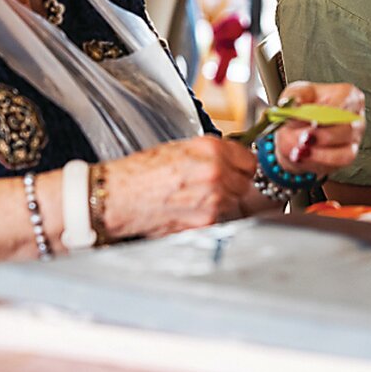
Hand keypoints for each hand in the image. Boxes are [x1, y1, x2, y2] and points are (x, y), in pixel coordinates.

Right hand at [99, 135, 256, 238]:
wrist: (120, 196)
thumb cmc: (140, 172)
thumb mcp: (179, 148)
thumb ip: (210, 153)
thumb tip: (229, 159)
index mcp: (210, 150)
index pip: (250, 160)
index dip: (241, 164)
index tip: (237, 167)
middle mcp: (215, 174)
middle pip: (245, 183)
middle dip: (233, 183)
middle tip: (213, 183)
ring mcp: (213, 201)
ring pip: (233, 202)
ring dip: (222, 200)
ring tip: (195, 196)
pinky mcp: (205, 224)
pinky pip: (219, 218)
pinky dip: (210, 216)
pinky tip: (189, 208)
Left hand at [271, 80, 364, 177]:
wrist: (298, 127)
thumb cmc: (303, 104)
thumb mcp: (295, 91)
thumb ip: (293, 96)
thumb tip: (290, 105)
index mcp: (348, 95)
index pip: (345, 103)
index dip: (329, 113)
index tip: (313, 120)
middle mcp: (355, 118)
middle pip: (347, 129)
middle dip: (323, 136)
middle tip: (303, 138)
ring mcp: (353, 140)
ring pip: (344, 153)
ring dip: (319, 154)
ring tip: (298, 152)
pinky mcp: (346, 157)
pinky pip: (335, 165)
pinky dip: (315, 162)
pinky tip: (300, 157)